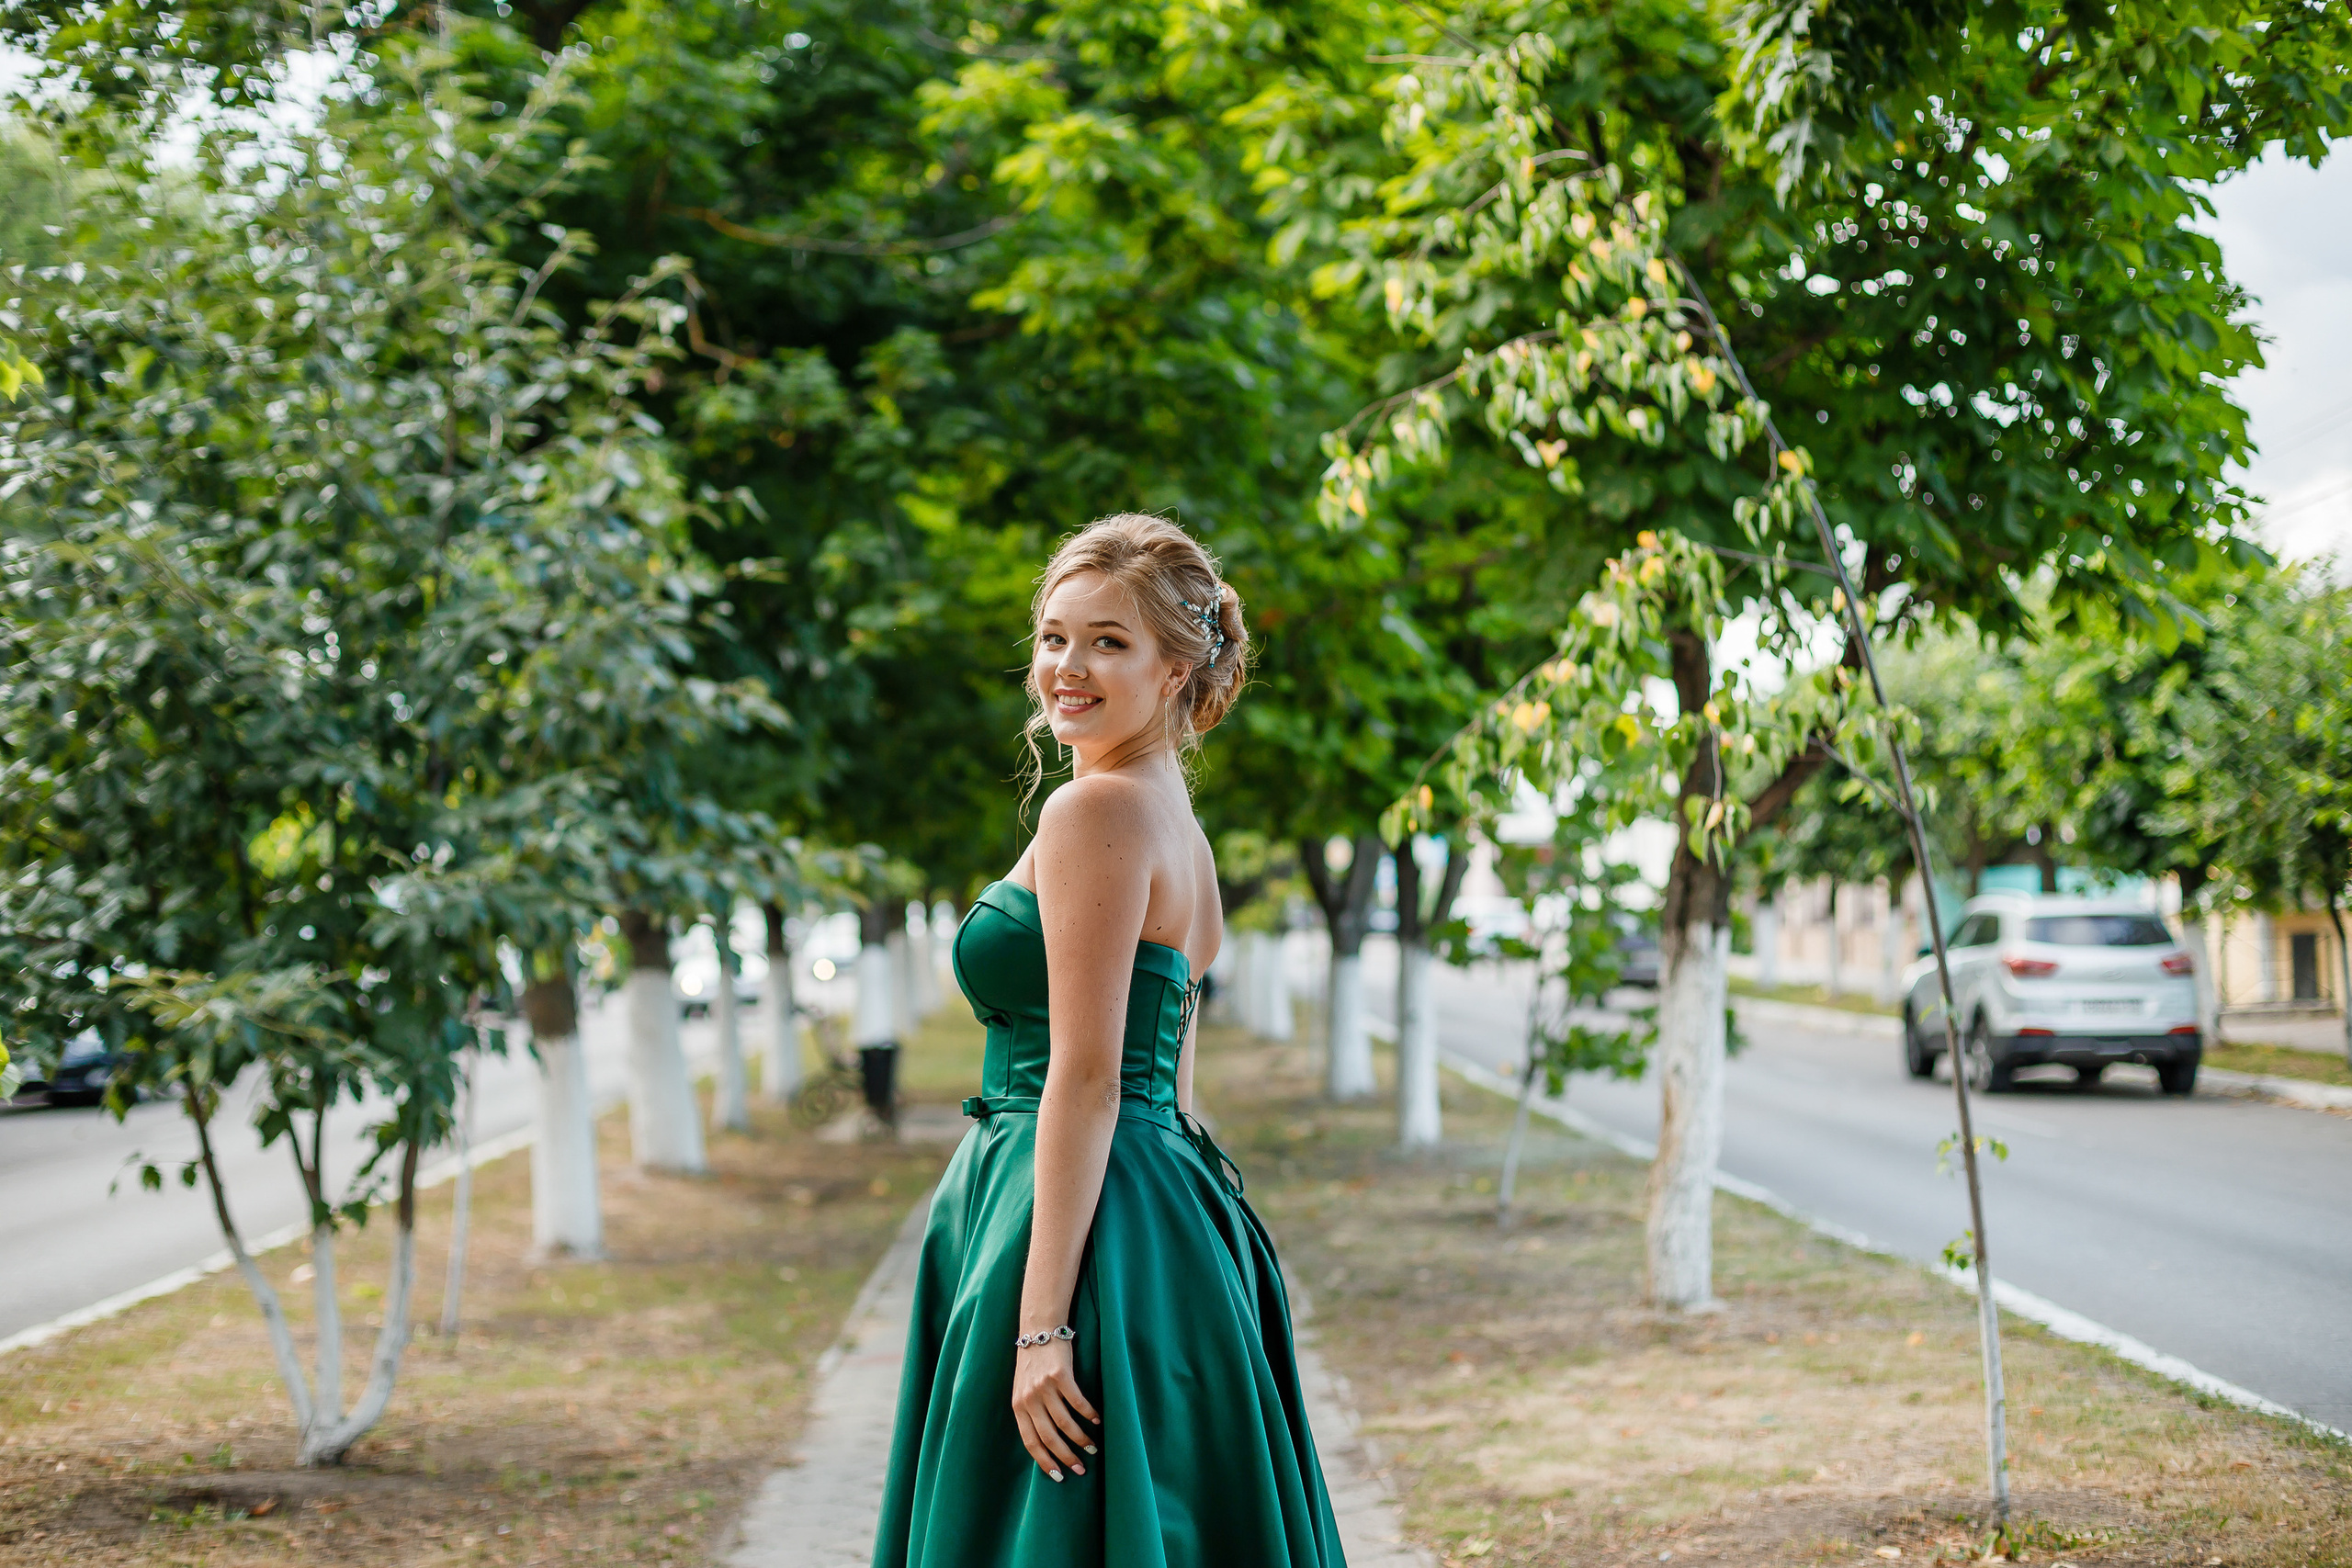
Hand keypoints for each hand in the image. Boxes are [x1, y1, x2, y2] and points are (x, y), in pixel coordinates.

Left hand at [1010, 1338, 1099, 1480]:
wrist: (1038, 1330)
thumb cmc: (1033, 1363)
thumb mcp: (1023, 1389)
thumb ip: (1031, 1412)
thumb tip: (1048, 1441)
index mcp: (1019, 1406)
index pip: (1031, 1442)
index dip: (1045, 1461)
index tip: (1059, 1476)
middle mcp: (1029, 1399)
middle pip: (1050, 1437)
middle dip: (1066, 1456)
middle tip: (1081, 1469)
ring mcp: (1044, 1387)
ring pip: (1065, 1423)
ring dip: (1081, 1439)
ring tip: (1093, 1447)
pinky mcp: (1060, 1375)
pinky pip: (1077, 1402)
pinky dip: (1089, 1414)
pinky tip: (1097, 1421)